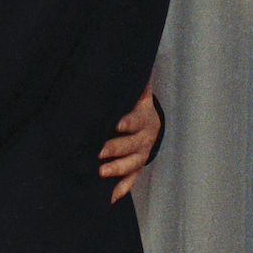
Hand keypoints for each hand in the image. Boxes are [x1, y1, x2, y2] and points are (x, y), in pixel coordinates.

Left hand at [98, 81, 159, 202]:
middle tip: (99, 151)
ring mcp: (141, 155)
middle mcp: (144, 139)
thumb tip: (129, 56)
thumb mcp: (138, 92)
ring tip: (101, 172)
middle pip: (132, 145)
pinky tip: (109, 196)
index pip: (137, 120)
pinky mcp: (137, 168)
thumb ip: (136, 81)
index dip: (128, 122)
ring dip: (117, 169)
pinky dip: (121, 189)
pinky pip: (131, 181)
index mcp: (144, 118)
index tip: (117, 124)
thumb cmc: (137, 105)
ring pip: (132, 165)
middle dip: (115, 148)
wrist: (153, 124)